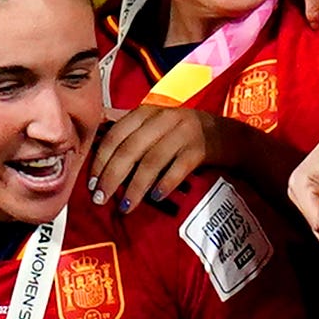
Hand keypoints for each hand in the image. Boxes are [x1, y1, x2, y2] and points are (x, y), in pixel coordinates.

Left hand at [86, 106, 223, 207]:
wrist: (227, 135)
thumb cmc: (183, 133)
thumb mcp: (155, 123)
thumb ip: (129, 129)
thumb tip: (96, 137)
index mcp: (147, 112)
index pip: (116, 134)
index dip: (101, 159)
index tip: (91, 182)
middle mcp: (163, 118)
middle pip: (131, 149)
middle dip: (112, 176)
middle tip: (100, 199)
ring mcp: (183, 132)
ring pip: (152, 161)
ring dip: (135, 186)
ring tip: (125, 206)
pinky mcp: (200, 149)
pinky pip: (179, 168)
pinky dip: (165, 183)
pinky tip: (156, 197)